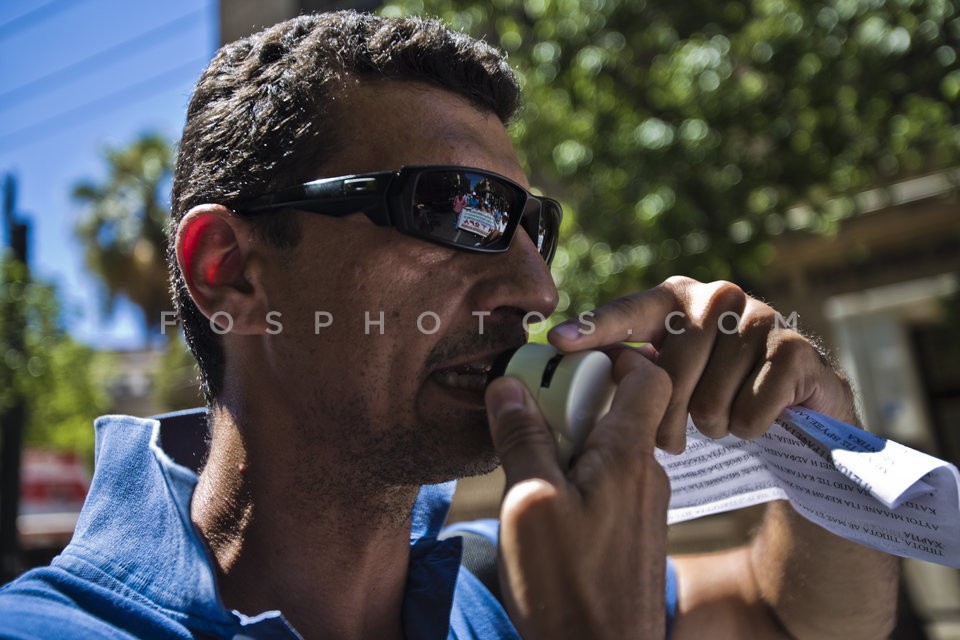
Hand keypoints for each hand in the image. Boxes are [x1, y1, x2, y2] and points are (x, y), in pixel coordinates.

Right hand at [486, 350, 671, 639]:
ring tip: (529, 462)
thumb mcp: (529, 502)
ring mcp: (643, 504)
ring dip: (571, 438)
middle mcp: (646, 473)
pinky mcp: (632, 530)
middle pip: (622, 406)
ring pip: (611, 444)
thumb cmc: (566, 586)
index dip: (609, 356)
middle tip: (528, 416)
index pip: (647, 374)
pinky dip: (579, 472)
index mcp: (627, 455)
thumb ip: (522, 439)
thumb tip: (507, 384)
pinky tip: (546, 500)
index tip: (560, 365)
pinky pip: (609, 478)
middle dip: (573, 398)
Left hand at [548, 277, 855, 452]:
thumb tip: (581, 382)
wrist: (797, 403)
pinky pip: (751, 411)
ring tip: (721, 417)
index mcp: (672, 298)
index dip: (593, 329)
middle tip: (672, 440)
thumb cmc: (714, 388)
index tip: (558, 341)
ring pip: (709, 402)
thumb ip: (633, 369)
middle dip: (666, 422)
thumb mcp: (669, 371)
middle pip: (668, 377)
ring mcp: (759, 317)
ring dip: (713, 425)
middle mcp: (715, 297)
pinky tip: (758, 417)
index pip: (627, 313)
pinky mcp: (795, 348)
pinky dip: (750, 427)